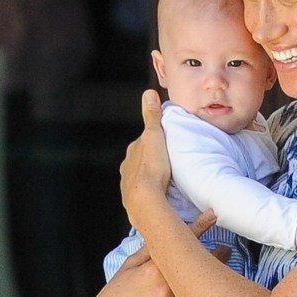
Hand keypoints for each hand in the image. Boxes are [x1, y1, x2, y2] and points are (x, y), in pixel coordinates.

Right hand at [83, 210, 217, 296]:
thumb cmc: (118, 290)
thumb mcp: (130, 264)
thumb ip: (150, 249)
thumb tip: (166, 233)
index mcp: (153, 267)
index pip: (179, 243)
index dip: (200, 227)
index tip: (213, 215)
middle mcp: (163, 285)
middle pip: (197, 266)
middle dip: (216, 255)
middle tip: (226, 250)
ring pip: (199, 290)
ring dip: (213, 279)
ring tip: (223, 272)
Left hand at [120, 90, 172, 231]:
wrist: (146, 200)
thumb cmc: (152, 167)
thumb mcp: (155, 136)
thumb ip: (152, 116)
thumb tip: (149, 93)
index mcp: (132, 153)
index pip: (142, 144)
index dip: (153, 143)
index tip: (165, 144)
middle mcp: (127, 170)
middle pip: (140, 162)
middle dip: (152, 162)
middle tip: (169, 163)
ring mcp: (129, 187)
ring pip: (141, 179)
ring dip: (153, 179)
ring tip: (168, 182)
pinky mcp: (134, 203)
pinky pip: (144, 196)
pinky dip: (152, 194)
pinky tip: (162, 197)